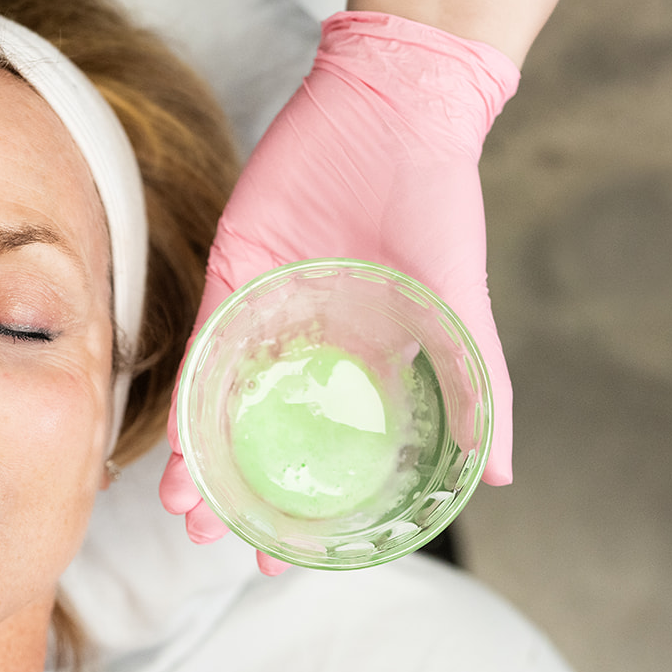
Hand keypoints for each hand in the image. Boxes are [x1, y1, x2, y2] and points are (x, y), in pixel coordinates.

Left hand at [160, 11, 520, 573]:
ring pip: (220, 399)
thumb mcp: (460, 309)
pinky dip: (187, 390)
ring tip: (181, 507)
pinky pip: (200, 343)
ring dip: (198, 454)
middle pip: (258, 434)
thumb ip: (478, 389)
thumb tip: (499, 478)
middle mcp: (306, 347)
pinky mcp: (230, 274)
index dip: (299, 505)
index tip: (281, 560)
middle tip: (209, 539)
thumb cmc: (439, 206)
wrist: (393, 112)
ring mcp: (263, 312)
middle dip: (232, 490)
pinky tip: (172, 436)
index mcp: (360, 363)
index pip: (322, 452)